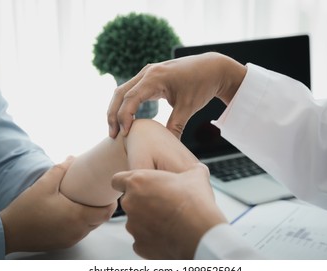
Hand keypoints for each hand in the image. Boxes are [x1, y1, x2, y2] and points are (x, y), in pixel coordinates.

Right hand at [0, 158, 116, 253]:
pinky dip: (82, 224)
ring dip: (93, 216)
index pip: (106, 213)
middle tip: (100, 195)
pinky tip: (74, 213)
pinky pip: (80, 233)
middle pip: (100, 220)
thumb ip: (61, 170)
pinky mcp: (64, 243)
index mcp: (77, 217)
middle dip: (103, 208)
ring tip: (88, 202)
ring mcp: (71, 239)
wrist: (8, 232)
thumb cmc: (27, 208)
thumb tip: (72, 158)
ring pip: (91, 228)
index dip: (112, 204)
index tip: (110, 193)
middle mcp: (78, 231)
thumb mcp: (44, 184)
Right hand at [107, 52, 246, 138]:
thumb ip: (175, 126)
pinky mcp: (150, 77)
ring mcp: (148, 73)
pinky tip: (127, 119)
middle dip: (113, 114)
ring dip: (117, 109)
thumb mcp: (188, 106)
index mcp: (155, 77)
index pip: (130, 98)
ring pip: (123, 91)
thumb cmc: (202, 85)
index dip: (124, 117)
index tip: (125, 135)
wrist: (213, 68)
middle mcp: (147, 72)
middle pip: (120, 93)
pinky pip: (132, 90)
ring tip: (116, 130)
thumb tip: (166, 147)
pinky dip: (126, 104)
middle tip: (113, 135)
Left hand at [111, 163, 226, 258]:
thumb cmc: (195, 202)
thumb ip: (189, 170)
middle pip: (129, 201)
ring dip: (148, 220)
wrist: (201, 233)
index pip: (118, 180)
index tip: (139, 186)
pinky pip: (142, 239)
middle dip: (143, 202)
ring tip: (170, 220)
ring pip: (136, 221)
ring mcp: (133, 226)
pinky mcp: (139, 245)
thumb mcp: (196, 175)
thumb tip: (198, 169)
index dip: (127, 182)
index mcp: (138, 182)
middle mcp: (130, 203)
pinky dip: (152, 238)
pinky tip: (169, 234)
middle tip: (163, 203)